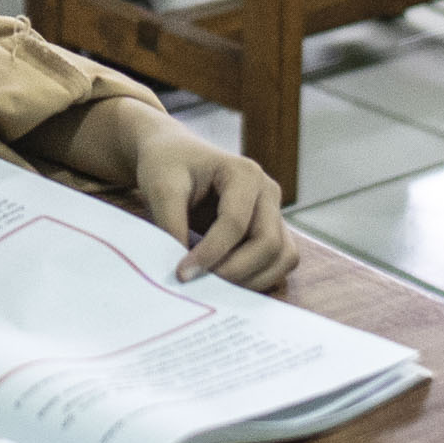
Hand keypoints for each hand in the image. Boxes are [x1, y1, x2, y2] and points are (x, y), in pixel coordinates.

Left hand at [128, 125, 293, 288]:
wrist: (176, 156)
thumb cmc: (169, 165)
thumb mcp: (161, 187)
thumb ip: (171, 224)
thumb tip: (187, 269)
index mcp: (244, 173)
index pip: (235, 223)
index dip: (210, 253)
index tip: (183, 274)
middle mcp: (267, 191)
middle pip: (269, 243)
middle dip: (236, 271)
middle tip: (202, 285)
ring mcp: (274, 212)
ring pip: (282, 257)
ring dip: (253, 279)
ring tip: (215, 286)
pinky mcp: (272, 230)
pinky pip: (278, 262)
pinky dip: (259, 278)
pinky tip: (227, 282)